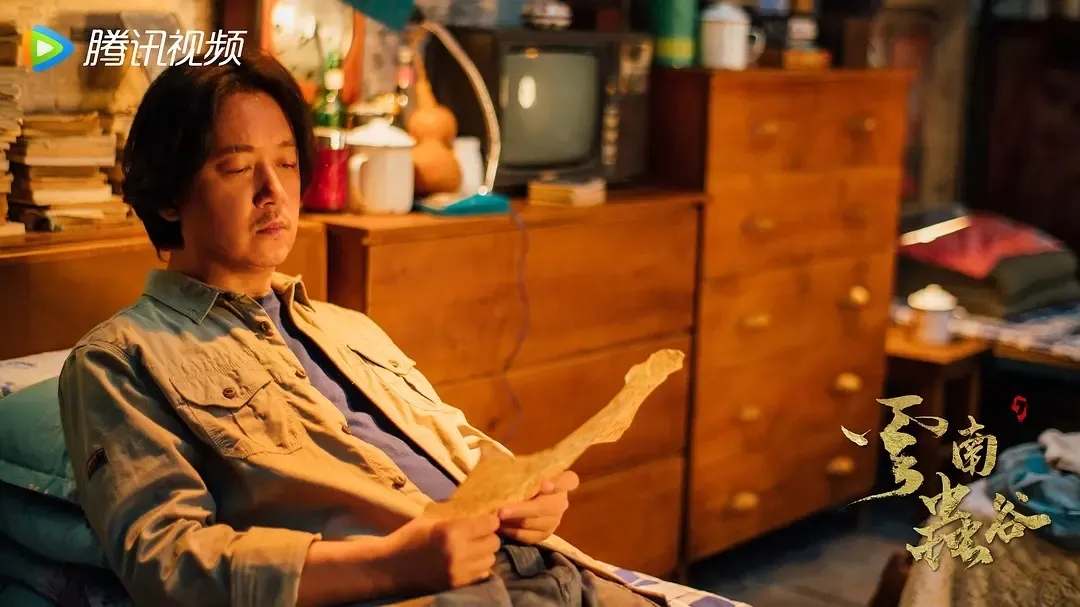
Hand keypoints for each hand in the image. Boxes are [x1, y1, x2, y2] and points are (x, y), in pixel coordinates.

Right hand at [381, 513, 500, 592]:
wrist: (389, 568)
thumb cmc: (408, 538)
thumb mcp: (431, 520)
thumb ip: (456, 518)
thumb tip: (479, 513)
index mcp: (451, 531)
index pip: (489, 524)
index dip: (490, 520)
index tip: (486, 519)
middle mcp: (459, 552)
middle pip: (493, 543)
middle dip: (489, 536)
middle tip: (478, 534)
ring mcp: (459, 571)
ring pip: (490, 560)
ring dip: (484, 552)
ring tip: (473, 548)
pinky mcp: (456, 585)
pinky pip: (481, 574)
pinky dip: (478, 567)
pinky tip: (467, 561)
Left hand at [497, 470, 579, 543]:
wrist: (519, 495)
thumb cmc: (521, 477)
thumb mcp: (521, 469)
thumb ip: (518, 468)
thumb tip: (498, 461)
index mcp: (562, 480)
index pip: (569, 481)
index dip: (558, 484)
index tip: (543, 484)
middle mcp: (562, 501)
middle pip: (547, 507)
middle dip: (522, 509)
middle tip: (502, 511)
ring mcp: (555, 519)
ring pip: (537, 523)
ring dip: (515, 521)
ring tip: (496, 518)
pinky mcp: (545, 534)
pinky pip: (530, 536)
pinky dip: (514, 532)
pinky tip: (501, 527)